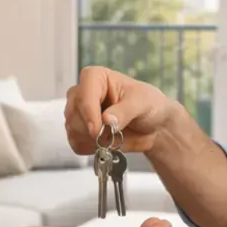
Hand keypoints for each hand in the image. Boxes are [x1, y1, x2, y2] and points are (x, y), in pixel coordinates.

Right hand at [64, 66, 179, 154]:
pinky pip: (77, 144)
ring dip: (94, 141)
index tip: (97, 130)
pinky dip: (92, 148)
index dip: (89, 114)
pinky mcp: (79, 131)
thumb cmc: (147, 104)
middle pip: (74, 115)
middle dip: (93, 131)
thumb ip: (125, 111)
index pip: (84, 95)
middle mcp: (82, 94)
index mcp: (95, 78)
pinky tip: (107, 142)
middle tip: (115, 134)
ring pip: (74, 131)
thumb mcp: (143, 103)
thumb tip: (106, 120)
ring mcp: (78, 113)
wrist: (153, 124)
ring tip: (115, 136)